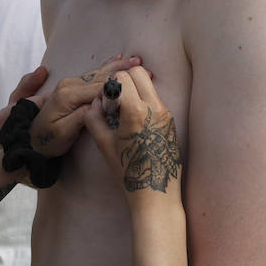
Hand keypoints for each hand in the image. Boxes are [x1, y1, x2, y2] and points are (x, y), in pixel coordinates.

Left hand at [0, 55, 142, 158]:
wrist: (28, 142)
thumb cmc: (47, 142)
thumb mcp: (65, 133)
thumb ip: (83, 116)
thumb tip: (100, 104)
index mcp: (69, 95)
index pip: (100, 87)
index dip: (121, 82)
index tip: (140, 76)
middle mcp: (68, 86)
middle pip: (100, 76)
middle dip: (122, 70)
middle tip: (142, 63)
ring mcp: (68, 86)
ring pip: (97, 74)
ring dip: (116, 67)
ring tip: (134, 59)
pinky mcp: (69, 89)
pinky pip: (91, 77)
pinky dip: (105, 69)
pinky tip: (114, 61)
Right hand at [83, 67, 180, 199]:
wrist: (156, 193)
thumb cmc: (128, 171)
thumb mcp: (103, 144)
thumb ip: (94, 117)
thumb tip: (96, 102)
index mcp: (136, 111)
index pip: (122, 77)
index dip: (109, 87)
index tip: (105, 103)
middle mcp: (155, 108)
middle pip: (138, 72)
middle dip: (123, 80)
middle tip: (115, 101)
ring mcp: (165, 113)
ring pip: (148, 84)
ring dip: (134, 90)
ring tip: (124, 113)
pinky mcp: (170, 120)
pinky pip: (155, 99)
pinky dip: (142, 101)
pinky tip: (135, 123)